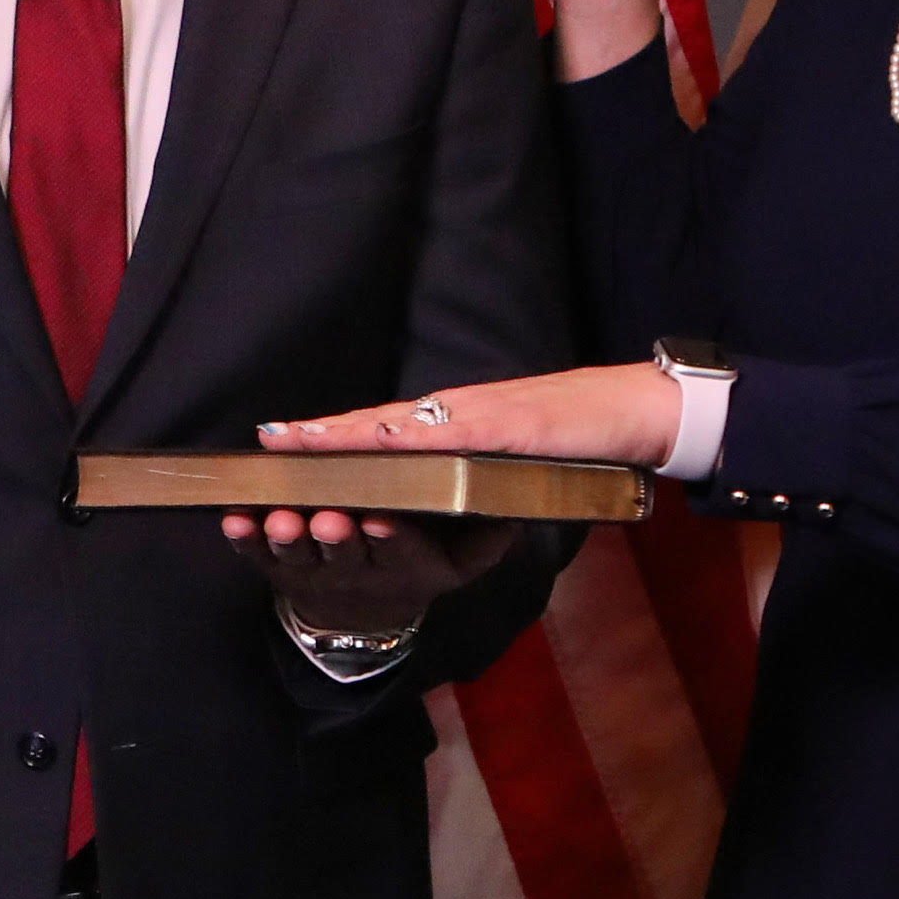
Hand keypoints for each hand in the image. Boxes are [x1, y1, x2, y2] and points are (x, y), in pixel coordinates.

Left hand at [216, 507, 513, 635]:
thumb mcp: (459, 562)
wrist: (365, 618)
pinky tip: (234, 518)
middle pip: (346, 552)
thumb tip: (517, 511)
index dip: (392, 538)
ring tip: (280, 519)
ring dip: (287, 537)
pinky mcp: (279, 571)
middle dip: (337, 534)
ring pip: (299, 556)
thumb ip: (486, 539)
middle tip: (329, 517)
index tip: (383, 520)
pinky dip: (244, 540)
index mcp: (405, 565)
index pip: (401, 551)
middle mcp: (358, 570)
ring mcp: (315, 572)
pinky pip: (257, 559)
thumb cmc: (415, 566)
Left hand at [260, 364, 684, 468]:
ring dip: (348, 434)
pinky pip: (451, 435)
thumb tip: (440, 490)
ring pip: (401, 424)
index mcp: (455, 423)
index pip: (381, 430)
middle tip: (267, 440)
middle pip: (376, 423)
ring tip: (298, 442)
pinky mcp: (507, 426)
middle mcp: (457, 414)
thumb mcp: (512, 457)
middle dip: (321, 434)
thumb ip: (473, 467)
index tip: (282, 442)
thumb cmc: (576, 435)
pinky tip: (378, 440)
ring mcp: (479, 417)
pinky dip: (412, 437)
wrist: (632, 408)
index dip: (331, 437)